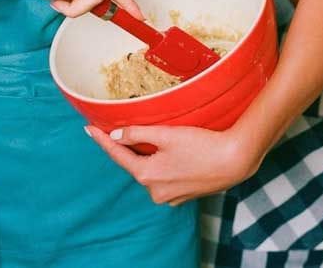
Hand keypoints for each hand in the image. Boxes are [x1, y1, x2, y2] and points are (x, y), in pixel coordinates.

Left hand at [85, 124, 255, 204]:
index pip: (117, 155)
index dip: (102, 140)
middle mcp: (155, 190)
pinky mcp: (183, 194)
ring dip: (145, 154)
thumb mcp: (166, 134)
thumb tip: (116, 135)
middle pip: (134, 162)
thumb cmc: (201, 145)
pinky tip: (166, 151)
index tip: (88, 129)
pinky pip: (164, 176)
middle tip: (115, 127)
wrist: (234, 161)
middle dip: (126, 146)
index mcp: (147, 175)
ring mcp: (170, 196)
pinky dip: (160, 163)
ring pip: (150, 169)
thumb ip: (138, 134)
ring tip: (144, 136)